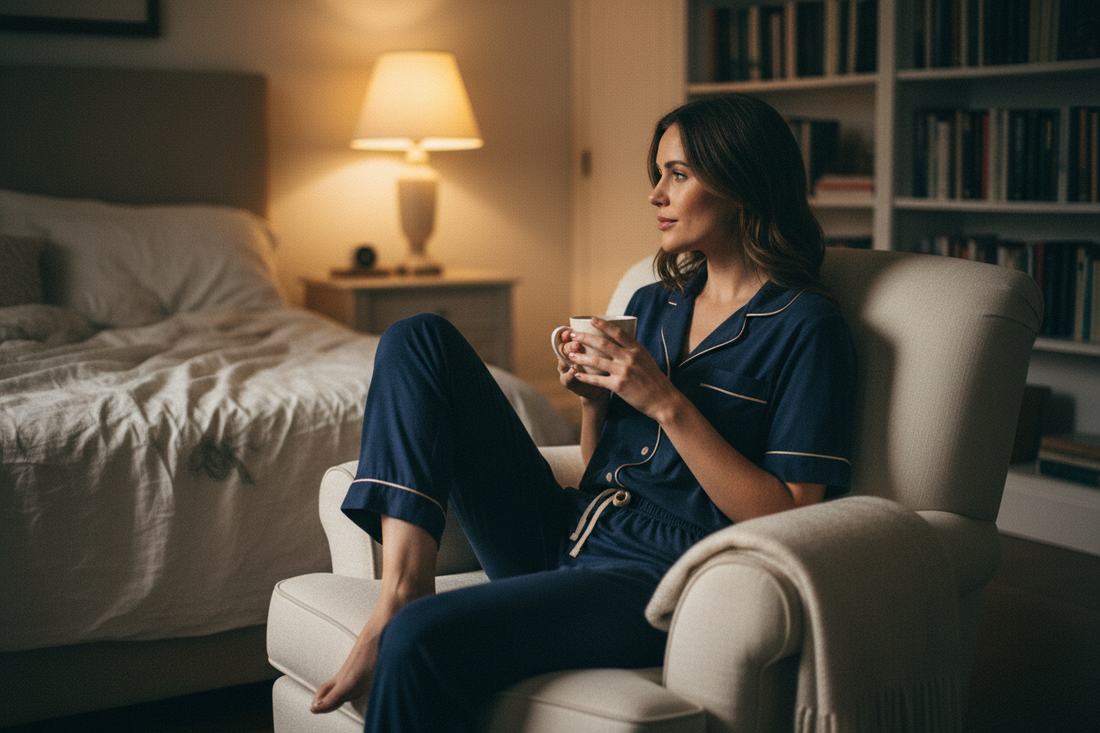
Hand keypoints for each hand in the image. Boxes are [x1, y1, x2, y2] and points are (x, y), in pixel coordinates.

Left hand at [564, 318, 679, 421]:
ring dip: (581, 357)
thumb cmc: (654, 379)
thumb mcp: (646, 359)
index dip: (603, 325)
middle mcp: (629, 358)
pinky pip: (598, 380)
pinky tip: (577, 374)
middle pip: (602, 344)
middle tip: (572, 335)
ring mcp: (623, 372)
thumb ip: (632, 350)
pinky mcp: (618, 386)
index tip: (591, 319)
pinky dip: (586, 377)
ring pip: (596, 361)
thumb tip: (619, 341)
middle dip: (585, 338)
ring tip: (570, 354)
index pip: (617, 332)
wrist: (663, 400)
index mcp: (637, 349)